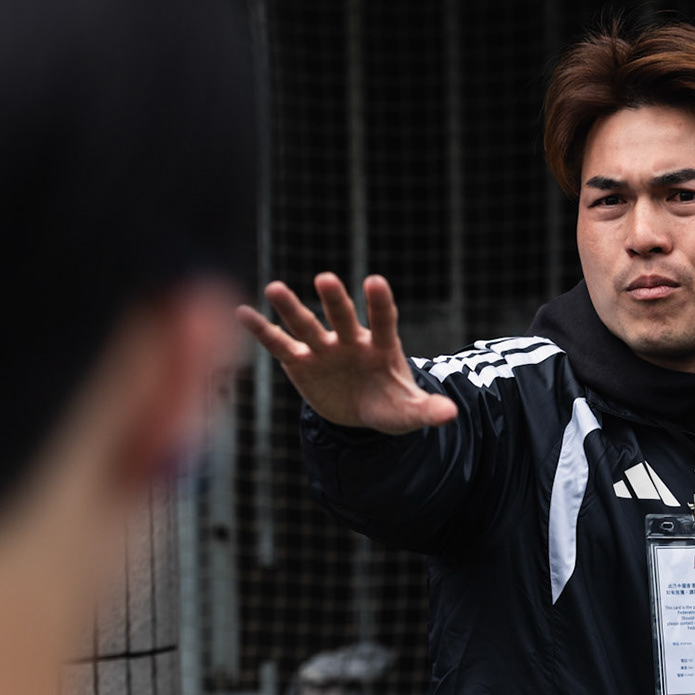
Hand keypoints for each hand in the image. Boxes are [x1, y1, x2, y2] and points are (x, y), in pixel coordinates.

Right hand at [236, 273, 457, 434]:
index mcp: (381, 347)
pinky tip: (242, 312)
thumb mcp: (409, 413)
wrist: (362, 412)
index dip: (379, 303)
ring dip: (291, 308)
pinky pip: (279, 345)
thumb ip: (427, 411)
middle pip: (342, 317)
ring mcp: (323, 349)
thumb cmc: (389, 405)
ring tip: (274, 288)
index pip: (383, 320)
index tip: (374, 282)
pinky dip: (262, 331)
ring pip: (307, 326)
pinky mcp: (300, 363)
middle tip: (325, 279)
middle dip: (334, 300)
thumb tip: (451, 415)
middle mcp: (350, 340)